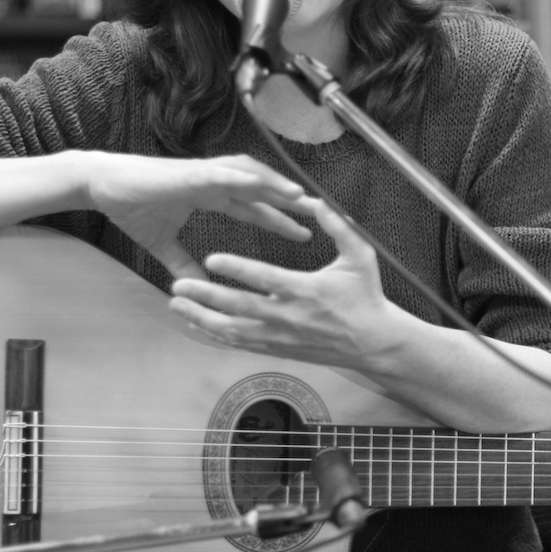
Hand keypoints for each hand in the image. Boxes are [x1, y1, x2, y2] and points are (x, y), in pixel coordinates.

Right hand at [83, 153, 309, 280]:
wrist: (102, 186)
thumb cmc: (131, 207)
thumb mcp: (163, 244)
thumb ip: (182, 263)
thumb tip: (196, 288)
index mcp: (210, 195)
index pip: (254, 208)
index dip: (279, 219)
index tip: (305, 232)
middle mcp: (214, 182)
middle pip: (262, 191)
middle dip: (290, 201)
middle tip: (323, 214)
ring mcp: (204, 174)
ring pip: (252, 177)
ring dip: (277, 186)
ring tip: (303, 198)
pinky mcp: (192, 172)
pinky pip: (228, 174)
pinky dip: (251, 179)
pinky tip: (270, 186)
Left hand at [166, 198, 406, 369]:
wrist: (373, 343)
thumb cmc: (366, 297)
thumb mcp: (360, 257)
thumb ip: (339, 228)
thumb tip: (318, 202)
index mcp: (305, 290)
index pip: (265, 279)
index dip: (238, 269)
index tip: (212, 259)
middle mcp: (288, 317)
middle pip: (239, 308)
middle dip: (206, 298)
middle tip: (178, 287)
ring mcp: (280, 337)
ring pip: (233, 331)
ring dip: (202, 319)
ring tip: (177, 306)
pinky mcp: (278, 349)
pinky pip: (241, 344)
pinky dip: (217, 336)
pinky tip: (198, 326)